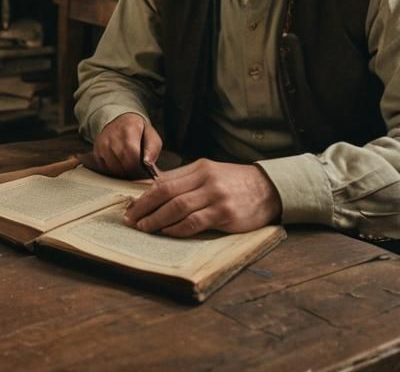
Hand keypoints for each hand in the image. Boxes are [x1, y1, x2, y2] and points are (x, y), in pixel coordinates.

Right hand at [91, 112, 161, 178]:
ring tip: (130, 171)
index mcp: (129, 127)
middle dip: (132, 172)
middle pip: (122, 161)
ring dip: (123, 173)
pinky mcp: (96, 150)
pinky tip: (121, 167)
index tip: (143, 172)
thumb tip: (147, 163)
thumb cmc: (139, 133)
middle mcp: (112, 134)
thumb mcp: (152, 137)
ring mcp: (102, 142)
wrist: (122, 123)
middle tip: (138, 175)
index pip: (132, 152)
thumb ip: (152, 150)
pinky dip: (114, 171)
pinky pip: (105, 168)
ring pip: (113, 167)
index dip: (138, 166)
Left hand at [123, 159, 282, 236]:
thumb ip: (184, 180)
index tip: (130, 207)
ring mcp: (216, 196)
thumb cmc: (234, 183)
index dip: (143, 196)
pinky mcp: (226, 213)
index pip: (163, 181)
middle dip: (144, 208)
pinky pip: (195, 222)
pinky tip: (168, 232)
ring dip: (157, 220)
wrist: (269, 189)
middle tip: (131, 220)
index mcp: (199, 168)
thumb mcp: (209, 173)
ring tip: (145, 228)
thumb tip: (152, 190)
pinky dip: (178, 228)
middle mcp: (206, 180)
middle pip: (166, 193)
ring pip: (178, 208)